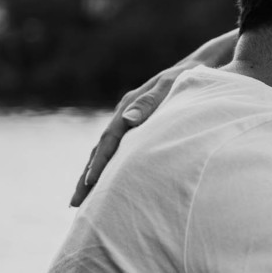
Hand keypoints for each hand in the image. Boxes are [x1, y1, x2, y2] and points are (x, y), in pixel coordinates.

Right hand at [68, 30, 236, 205]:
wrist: (197, 68)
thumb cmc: (189, 78)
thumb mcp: (172, 86)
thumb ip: (151, 102)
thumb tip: (128, 120)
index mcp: (129, 107)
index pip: (109, 140)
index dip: (100, 163)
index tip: (90, 183)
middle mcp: (124, 114)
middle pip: (99, 150)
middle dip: (86, 177)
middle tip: (73, 203)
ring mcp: (129, 121)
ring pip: (105, 152)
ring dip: (92, 175)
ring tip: (81, 200)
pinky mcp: (137, 127)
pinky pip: (117, 151)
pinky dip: (107, 167)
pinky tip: (104, 183)